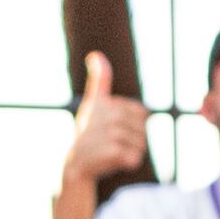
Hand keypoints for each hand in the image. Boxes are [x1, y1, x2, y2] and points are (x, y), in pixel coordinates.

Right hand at [62, 51, 154, 188]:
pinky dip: (127, 163)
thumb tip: (96, 55)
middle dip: (134, 139)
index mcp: (106, 103)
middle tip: (113, 142)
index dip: (134, 123)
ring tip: (111, 151)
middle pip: (144, 129)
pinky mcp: (114, 152)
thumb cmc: (89, 132)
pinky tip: (111, 161)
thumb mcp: (94, 103)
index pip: (143, 113)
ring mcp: (111, 133)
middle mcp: (109, 115)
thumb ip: (100, 79)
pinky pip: (135, 158)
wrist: (75, 163)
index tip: (114, 126)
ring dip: (130, 152)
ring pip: (141, 145)